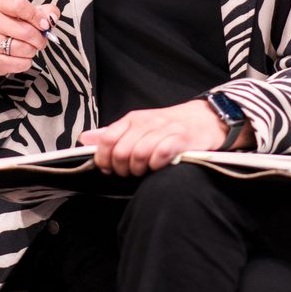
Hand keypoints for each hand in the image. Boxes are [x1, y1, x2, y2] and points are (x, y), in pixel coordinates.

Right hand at [0, 0, 60, 76]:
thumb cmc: (9, 28)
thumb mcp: (23, 13)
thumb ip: (42, 11)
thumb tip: (53, 17)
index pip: (19, 5)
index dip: (37, 16)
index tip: (44, 24)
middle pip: (26, 31)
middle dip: (39, 38)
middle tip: (39, 40)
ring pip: (25, 48)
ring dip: (33, 50)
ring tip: (28, 47)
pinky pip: (21, 63)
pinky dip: (26, 62)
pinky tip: (20, 57)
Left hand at [80, 99, 245, 176]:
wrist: (205, 118)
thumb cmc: (168, 126)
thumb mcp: (137, 126)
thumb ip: (111, 134)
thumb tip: (85, 139)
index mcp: (132, 120)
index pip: (107, 140)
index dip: (104, 159)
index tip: (109, 169)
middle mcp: (146, 122)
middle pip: (121, 152)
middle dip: (122, 169)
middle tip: (131, 172)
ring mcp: (164, 130)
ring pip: (139, 155)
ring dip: (140, 169)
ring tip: (145, 170)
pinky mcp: (181, 139)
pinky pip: (161, 154)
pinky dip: (156, 165)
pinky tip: (159, 166)